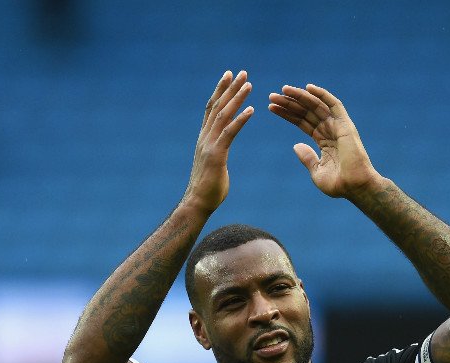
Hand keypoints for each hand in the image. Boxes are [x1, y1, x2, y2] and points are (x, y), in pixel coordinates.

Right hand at [182, 70, 254, 214]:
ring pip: (223, 116)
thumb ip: (217, 154)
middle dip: (230, 88)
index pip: (211, 108)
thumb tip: (221, 154)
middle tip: (242, 72)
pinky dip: (240, 120)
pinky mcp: (216, 155)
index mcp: (204, 138)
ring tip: (249, 84)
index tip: (229, 76)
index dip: (220, 91)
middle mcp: (205, 137)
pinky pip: (229, 133)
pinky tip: (251, 110)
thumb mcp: (214, 165)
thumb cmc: (208, 189)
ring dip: (236, 98)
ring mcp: (209, 145)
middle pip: (217, 106)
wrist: (197, 203)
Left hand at [268, 83, 381, 198]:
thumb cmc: (338, 184)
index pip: (302, 122)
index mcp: (324, 141)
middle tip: (271, 96)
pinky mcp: (345, 124)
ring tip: (282, 90)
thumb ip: (307, 158)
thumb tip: (296, 145)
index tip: (271, 107)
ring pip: (316, 105)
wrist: (355, 186)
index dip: (287, 114)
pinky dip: (322, 94)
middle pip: (306, 112)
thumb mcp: (316, 172)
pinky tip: (307, 87)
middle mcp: (330, 130)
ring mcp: (338, 126)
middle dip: (289, 103)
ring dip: (300, 96)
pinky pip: (333, 104)